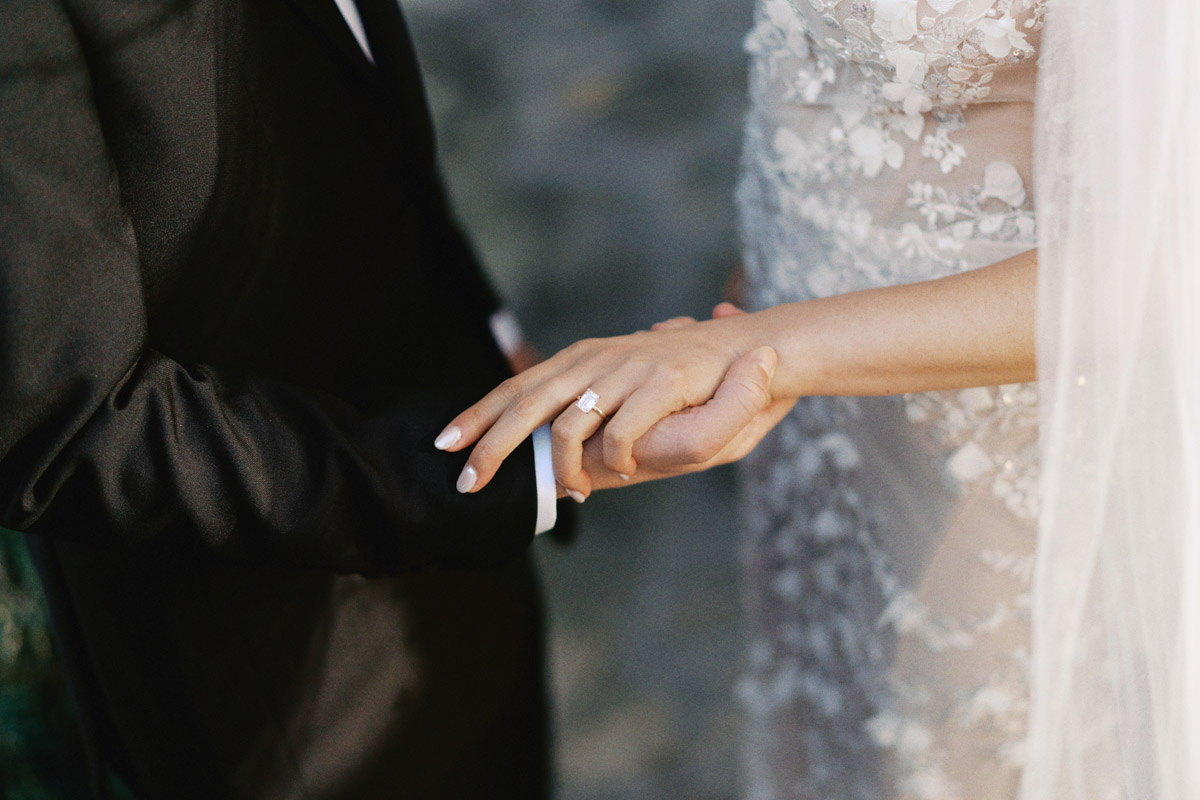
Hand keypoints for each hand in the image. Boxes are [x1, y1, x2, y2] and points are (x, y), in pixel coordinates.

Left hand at [436, 303, 788, 497]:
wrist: (758, 354)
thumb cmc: (691, 385)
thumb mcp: (631, 395)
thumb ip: (594, 414)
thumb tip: (558, 452)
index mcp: (584, 360)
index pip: (519, 386)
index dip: (480, 414)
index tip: (447, 441)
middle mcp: (597, 360)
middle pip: (527, 402)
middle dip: (490, 444)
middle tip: (467, 480)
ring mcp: (628, 370)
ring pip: (567, 423)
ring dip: (558, 467)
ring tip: (567, 493)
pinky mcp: (662, 385)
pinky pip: (620, 434)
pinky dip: (611, 461)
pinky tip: (613, 476)